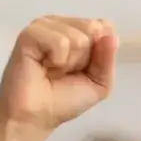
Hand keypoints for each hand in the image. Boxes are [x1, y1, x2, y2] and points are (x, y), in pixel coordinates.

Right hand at [0, 15, 118, 135]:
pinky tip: (44, 67)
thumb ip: (108, 58)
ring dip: (71, 62)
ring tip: (52, 71)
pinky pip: (60, 41)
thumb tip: (111, 32)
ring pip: (78, 36)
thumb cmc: (65, 100)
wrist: (37, 116)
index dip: (100, 53)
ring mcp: (43, 27)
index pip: (103, 27)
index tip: (83, 70)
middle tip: (66, 72)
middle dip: (86, 58)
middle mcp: (60, 24)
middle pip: (93, 28)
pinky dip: (58, 60)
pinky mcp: (29, 34)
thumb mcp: (100, 83)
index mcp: (76, 31)